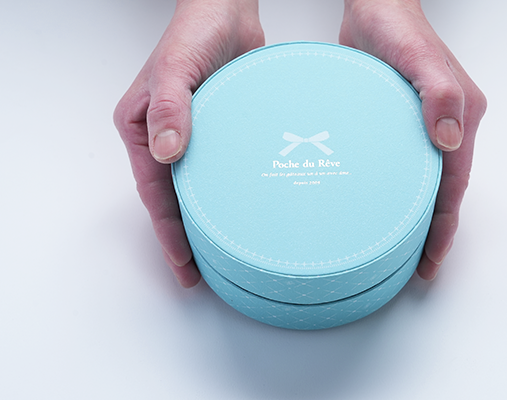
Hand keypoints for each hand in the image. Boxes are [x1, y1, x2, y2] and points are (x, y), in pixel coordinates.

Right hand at [114, 0, 263, 286]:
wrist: (228, 11)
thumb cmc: (195, 32)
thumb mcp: (176, 68)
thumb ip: (171, 108)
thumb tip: (166, 152)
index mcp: (142, 129)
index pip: (153, 191)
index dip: (166, 229)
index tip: (181, 262)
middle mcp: (164, 137)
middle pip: (171, 198)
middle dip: (182, 237)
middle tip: (197, 273)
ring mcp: (192, 137)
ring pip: (195, 189)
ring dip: (204, 222)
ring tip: (217, 254)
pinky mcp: (219, 132)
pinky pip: (219, 171)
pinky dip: (225, 194)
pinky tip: (240, 212)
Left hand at [340, 0, 486, 278]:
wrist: (372, 8)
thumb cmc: (396, 27)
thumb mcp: (418, 58)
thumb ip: (437, 93)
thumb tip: (450, 139)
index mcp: (462, 117)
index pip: (454, 183)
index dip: (444, 223)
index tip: (431, 256)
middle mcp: (448, 126)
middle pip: (443, 189)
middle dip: (433, 230)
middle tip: (416, 265)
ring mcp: (424, 126)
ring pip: (424, 181)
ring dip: (417, 215)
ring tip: (401, 248)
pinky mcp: (400, 123)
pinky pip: (404, 165)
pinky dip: (398, 191)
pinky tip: (381, 206)